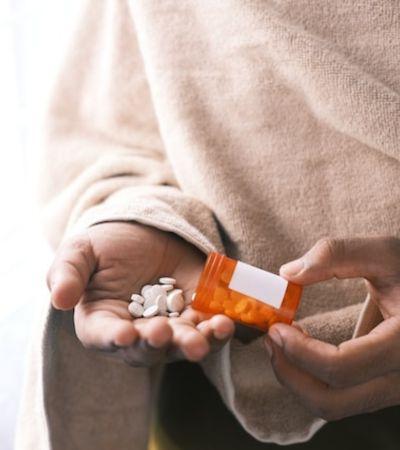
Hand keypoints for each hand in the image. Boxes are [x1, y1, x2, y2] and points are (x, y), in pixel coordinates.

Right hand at [47, 222, 233, 365]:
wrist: (145, 233)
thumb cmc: (108, 245)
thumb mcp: (81, 251)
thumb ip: (67, 272)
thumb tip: (59, 299)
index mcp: (102, 321)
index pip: (104, 336)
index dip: (112, 339)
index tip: (123, 334)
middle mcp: (136, 332)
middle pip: (146, 348)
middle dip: (156, 343)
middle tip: (164, 333)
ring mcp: (169, 325)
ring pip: (181, 344)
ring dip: (196, 342)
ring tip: (211, 332)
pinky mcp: (195, 313)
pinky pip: (207, 327)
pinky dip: (217, 329)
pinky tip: (226, 322)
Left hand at [265, 237, 399, 420]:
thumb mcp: (384, 253)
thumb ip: (337, 255)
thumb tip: (288, 273)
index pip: (341, 367)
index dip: (299, 351)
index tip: (275, 327)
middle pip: (332, 400)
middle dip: (290, 372)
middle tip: (270, 339)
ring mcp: (395, 387)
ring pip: (335, 406)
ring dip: (298, 378)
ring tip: (280, 342)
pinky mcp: (384, 385)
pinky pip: (343, 397)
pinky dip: (314, 379)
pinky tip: (302, 348)